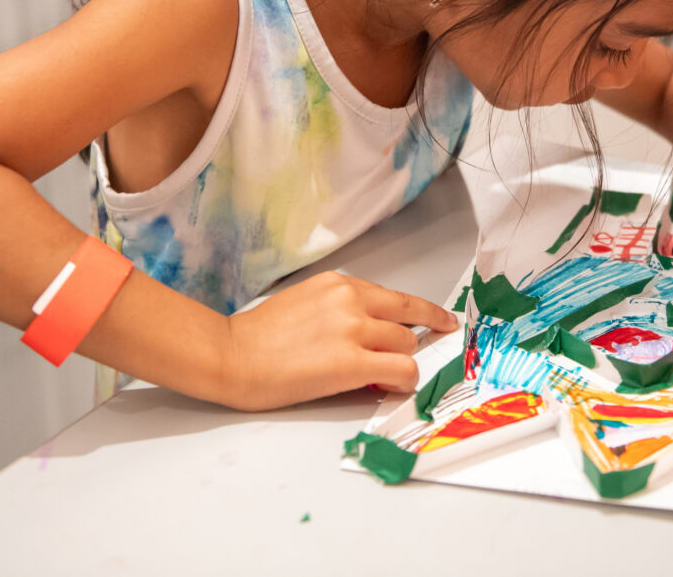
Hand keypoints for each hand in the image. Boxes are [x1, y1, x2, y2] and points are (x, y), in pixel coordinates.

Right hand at [217, 272, 457, 410]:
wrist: (230, 355)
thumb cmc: (257, 337)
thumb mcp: (306, 303)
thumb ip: (342, 310)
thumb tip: (370, 332)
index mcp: (339, 284)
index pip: (396, 297)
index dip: (425, 313)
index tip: (441, 320)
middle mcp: (351, 299)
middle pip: (409, 319)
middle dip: (409, 344)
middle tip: (404, 361)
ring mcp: (353, 329)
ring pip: (407, 346)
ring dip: (399, 365)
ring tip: (377, 380)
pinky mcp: (352, 363)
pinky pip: (402, 371)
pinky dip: (403, 382)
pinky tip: (388, 388)